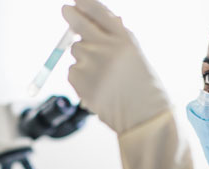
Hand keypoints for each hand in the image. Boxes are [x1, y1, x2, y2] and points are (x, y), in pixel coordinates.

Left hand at [62, 0, 171, 134]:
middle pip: (79, 24)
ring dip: (84, 58)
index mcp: (123, 38)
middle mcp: (105, 47)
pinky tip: (98, 87)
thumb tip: (94, 19)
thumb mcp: (135, 55)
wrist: (142, 117)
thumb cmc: (142, 86)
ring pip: (76, 51)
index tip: (76, 0)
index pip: (98, 12)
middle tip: (66, 10)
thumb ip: (116, 36)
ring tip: (103, 76)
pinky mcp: (79, 79)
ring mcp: (90, 63)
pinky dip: (81, 77)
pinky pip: (72, 71)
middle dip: (71, 16)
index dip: (85, 4)